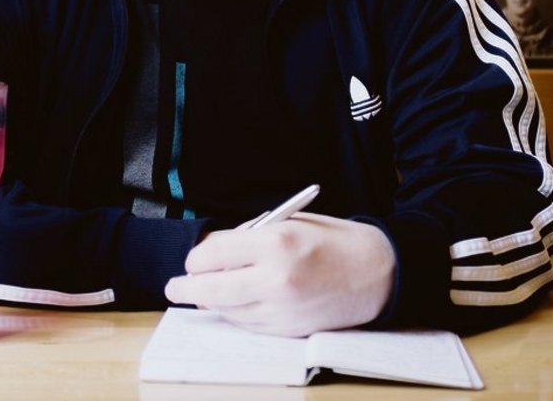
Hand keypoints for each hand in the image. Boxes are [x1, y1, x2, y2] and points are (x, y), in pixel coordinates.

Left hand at [164, 213, 394, 336]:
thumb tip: (213, 253)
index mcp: (276, 243)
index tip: (193, 260)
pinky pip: (248, 324)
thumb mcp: (289, 223)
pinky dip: (236, 314)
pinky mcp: (289, 329)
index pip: (213, 255)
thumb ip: (249, 237)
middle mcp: (276, 279)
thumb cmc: (334, 240)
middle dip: (186, 288)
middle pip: (211, 290)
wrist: (378, 273)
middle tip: (174, 286)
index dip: (196, 258)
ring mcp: (282, 309)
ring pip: (227, 311)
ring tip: (202, 294)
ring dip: (211, 302)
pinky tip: (234, 304)